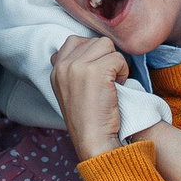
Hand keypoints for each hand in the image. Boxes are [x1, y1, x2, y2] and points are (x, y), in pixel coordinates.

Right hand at [49, 36, 129, 159]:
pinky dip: (123, 72)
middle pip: (94, 42)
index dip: (92, 52)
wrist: (92, 139)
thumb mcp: (69, 90)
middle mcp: (64, 65)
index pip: (74, 41)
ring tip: (112, 83)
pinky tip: (117, 87)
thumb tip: (86, 48)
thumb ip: (72, 69)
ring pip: (107, 46)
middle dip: (106, 58)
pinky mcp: (96, 70)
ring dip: (115, 63)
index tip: (98, 72)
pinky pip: (119, 58)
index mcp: (56, 70)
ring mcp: (78, 66)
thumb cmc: (87, 118)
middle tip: (106, 81)